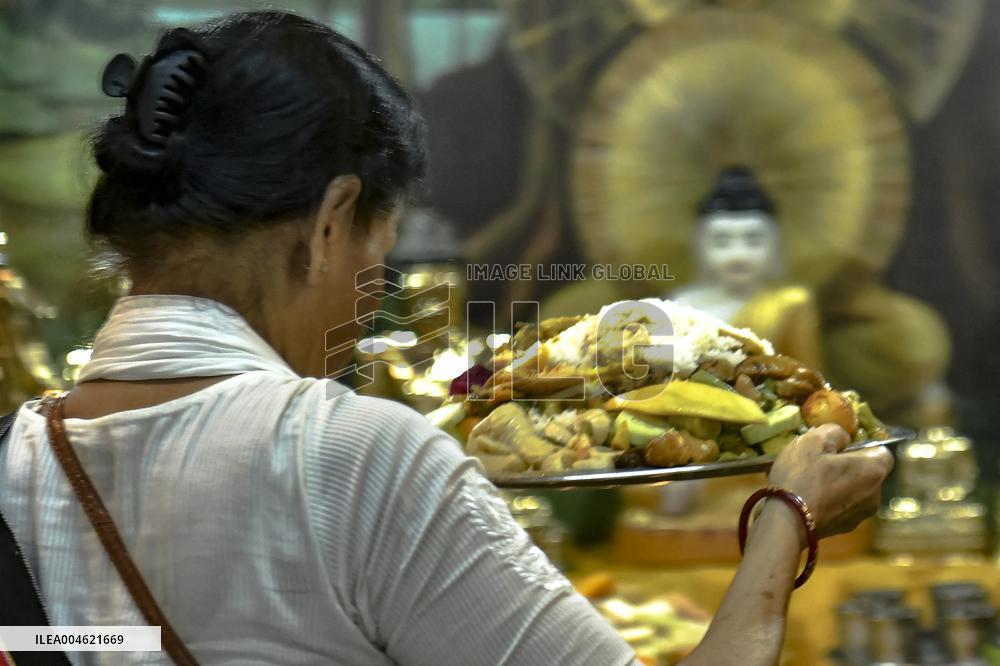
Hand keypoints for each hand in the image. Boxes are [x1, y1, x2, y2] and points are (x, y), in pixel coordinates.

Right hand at [768, 424, 893, 539]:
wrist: (787, 521)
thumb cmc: (802, 476)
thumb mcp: (813, 441)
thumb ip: (835, 432)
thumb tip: (843, 439)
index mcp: (873, 470)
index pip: (883, 451)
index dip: (862, 446)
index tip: (840, 447)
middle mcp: (875, 495)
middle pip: (868, 473)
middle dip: (850, 467)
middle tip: (822, 462)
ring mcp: (860, 515)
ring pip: (855, 491)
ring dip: (840, 485)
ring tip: (812, 482)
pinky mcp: (844, 529)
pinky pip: (842, 507)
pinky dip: (831, 502)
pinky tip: (810, 499)